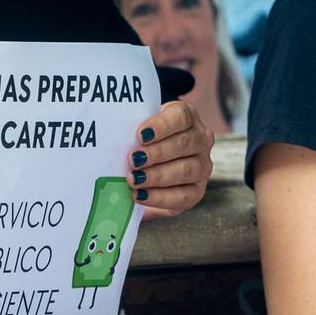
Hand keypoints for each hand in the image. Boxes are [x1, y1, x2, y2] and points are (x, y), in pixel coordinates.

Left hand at [128, 100, 213, 218]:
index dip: (162, 125)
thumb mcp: (140, 131)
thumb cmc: (143, 143)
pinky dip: (160, 197)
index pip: (181, 117)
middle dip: (156, 153)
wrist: (151, 166)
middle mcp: (200, 140)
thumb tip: (113, 137)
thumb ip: (133, 132)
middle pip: (183, 144)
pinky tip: (140, 195)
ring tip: (133, 179)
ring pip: (186, 170)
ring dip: (157, 176)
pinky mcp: (197, 191)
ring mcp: (202, 166)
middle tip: (132, 160)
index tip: (141, 134)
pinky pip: (183, 196)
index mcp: (187, 117)